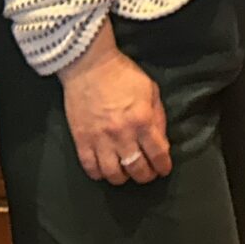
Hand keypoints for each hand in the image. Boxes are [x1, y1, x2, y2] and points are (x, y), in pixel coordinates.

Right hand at [59, 24, 171, 182]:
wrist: (88, 65)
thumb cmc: (123, 74)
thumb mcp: (150, 90)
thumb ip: (158, 117)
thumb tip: (161, 141)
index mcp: (142, 120)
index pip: (158, 154)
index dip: (163, 166)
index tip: (163, 169)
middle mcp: (123, 134)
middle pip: (137, 168)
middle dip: (146, 175)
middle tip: (147, 173)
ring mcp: (100, 139)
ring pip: (114, 174)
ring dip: (123, 177)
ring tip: (126, 172)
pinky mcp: (81, 140)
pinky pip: (90, 168)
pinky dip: (99, 174)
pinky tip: (105, 170)